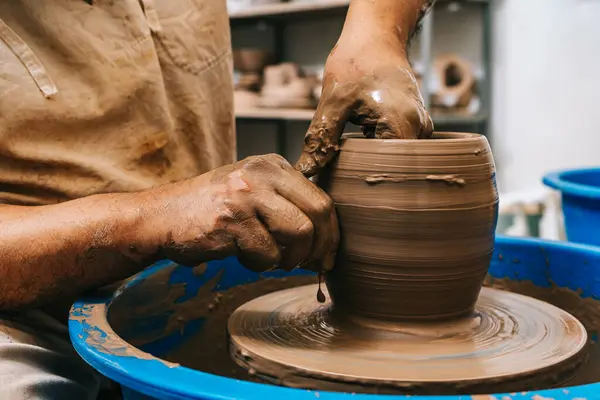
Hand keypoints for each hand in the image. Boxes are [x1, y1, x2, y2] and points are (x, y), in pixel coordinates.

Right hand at [148, 154, 338, 272]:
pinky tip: (243, 256)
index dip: (331, 232)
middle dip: (319, 247)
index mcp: (273, 165)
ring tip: (270, 259)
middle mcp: (262, 174)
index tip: (328, 254)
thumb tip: (326, 241)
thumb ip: (286, 204)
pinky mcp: (231, 221)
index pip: (322, 199)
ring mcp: (246, 195)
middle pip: (318, 213)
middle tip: (311, 265)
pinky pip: (268, 255)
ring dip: (290, 259)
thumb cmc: (212, 209)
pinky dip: (260, 265)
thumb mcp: (252, 191)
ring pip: (300, 234)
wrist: (162, 216)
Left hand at [296, 40, 433, 176]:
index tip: (348, 188)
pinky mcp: (415, 125)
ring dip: (377, 165)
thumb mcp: (333, 102)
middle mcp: (419, 130)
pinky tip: (362, 151)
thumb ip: (321, 139)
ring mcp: (420, 127)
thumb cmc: (357, 61)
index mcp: (403, 126)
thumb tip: (306, 170)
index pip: (394, 175)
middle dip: (372, 177)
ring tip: (352, 164)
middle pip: (399, 171)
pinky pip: (400, 150)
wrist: (375, 37)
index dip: (371, 184)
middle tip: (346, 181)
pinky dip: (380, 154)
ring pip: (400, 162)